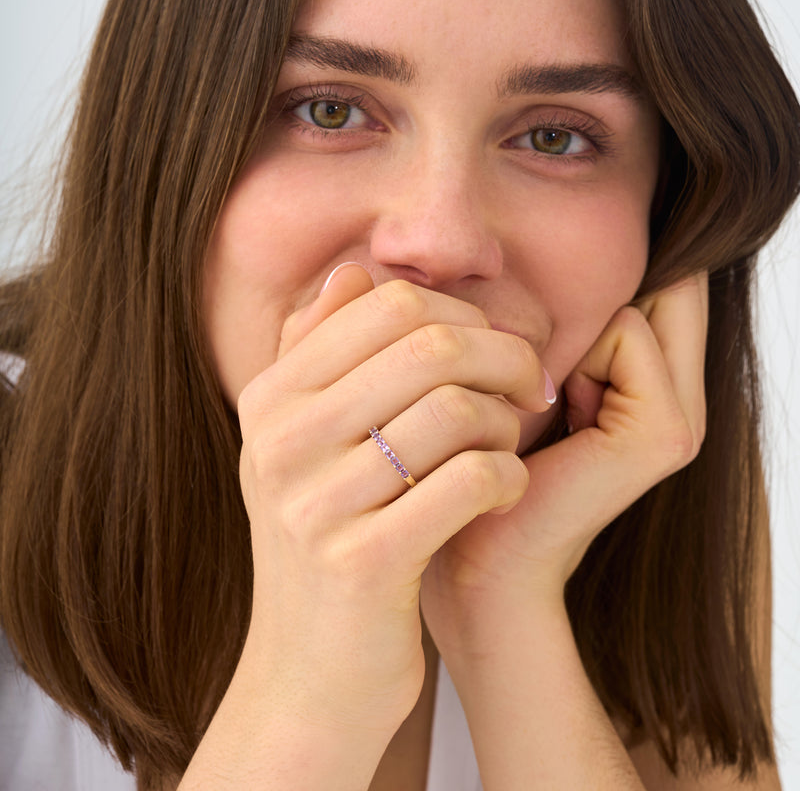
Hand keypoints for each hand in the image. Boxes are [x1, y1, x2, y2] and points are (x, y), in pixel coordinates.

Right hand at [234, 264, 549, 736]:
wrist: (312, 670)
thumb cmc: (329, 539)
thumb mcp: (304, 445)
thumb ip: (317, 353)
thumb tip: (351, 274)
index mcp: (269, 398)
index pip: (387, 303)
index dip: (464, 313)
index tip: (498, 348)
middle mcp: (280, 442)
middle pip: (430, 345)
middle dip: (505, 356)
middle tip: (534, 384)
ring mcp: (316, 503)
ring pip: (458, 409)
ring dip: (509, 422)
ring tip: (513, 443)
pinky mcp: (363, 563)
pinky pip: (471, 480)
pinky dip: (509, 475)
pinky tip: (508, 488)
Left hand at [420, 273, 707, 658]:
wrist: (479, 554)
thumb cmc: (487, 463)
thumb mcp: (527, 382)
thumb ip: (564, 328)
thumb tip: (570, 266)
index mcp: (652, 389)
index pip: (653, 288)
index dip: (589, 301)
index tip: (542, 363)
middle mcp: (681, 401)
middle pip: (655, 290)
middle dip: (586, 318)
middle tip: (546, 385)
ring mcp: (682, 419)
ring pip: (633, 308)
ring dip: (572, 343)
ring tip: (547, 411)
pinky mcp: (664, 432)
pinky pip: (624, 336)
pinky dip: (574, 362)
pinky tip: (551, 423)